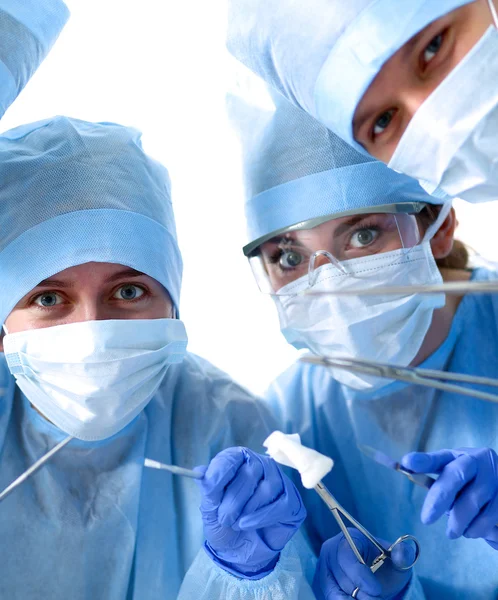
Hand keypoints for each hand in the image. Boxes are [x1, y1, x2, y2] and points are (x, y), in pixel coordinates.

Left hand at [196, 447, 306, 578]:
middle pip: (250, 473)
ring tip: (236, 523)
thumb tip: (199, 472)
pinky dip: (261, 517)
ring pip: (266, 489)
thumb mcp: (210, 507)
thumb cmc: (225, 522)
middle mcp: (261, 465)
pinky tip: (248, 525)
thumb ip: (208, 488)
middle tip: (223, 518)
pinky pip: (279, 505)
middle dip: (233, 499)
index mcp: (239, 460)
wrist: (239, 551)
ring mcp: (279, 481)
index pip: (232, 457)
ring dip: (247, 510)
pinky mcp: (292, 502)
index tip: (210, 490)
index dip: (221, 472)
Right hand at [313, 529, 412, 599]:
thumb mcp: (397, 560)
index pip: (346, 556)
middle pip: (342, 577)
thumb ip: (403, 555)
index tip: (376, 591)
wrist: (377, 577)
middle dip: (362, 594)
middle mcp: (331, 550)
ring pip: (334, 591)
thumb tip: (401, 552)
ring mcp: (324, 568)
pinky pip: (330, 597)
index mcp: (349, 537)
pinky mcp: (322, 584)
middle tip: (378, 599)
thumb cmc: (386, 566)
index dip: (360, 576)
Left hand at [402, 448, 497, 546]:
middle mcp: (483, 462)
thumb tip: (406, 464)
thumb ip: (430, 468)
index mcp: (464, 455)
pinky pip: (490, 519)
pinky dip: (478, 529)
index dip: (423, 461)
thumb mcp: (453, 470)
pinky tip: (473, 530)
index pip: (440, 457)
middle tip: (426, 519)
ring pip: (473, 503)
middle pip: (456, 478)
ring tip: (453, 530)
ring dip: (460, 522)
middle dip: (439, 499)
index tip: (407, 462)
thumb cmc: (471, 480)